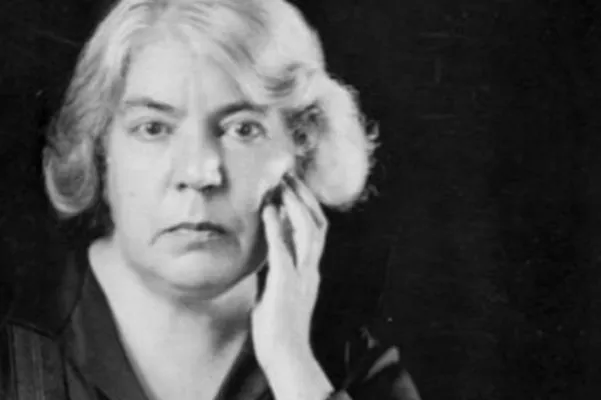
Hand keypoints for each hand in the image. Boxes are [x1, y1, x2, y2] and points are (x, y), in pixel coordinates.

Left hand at [251, 174, 333, 398]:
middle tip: (289, 175)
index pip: (315, 230)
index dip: (307, 205)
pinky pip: (282, 250)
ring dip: (295, 205)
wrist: (285, 355)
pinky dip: (275, 227)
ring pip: (308, 231)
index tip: (292, 185)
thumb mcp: (278, 288)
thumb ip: (277, 265)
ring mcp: (301, 276)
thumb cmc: (278, 325)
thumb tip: (269, 242)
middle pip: (317, 224)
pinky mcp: (286, 284)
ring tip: (281, 186)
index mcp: (309, 269)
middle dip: (304, 197)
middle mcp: (311, 269)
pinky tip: (267, 210)